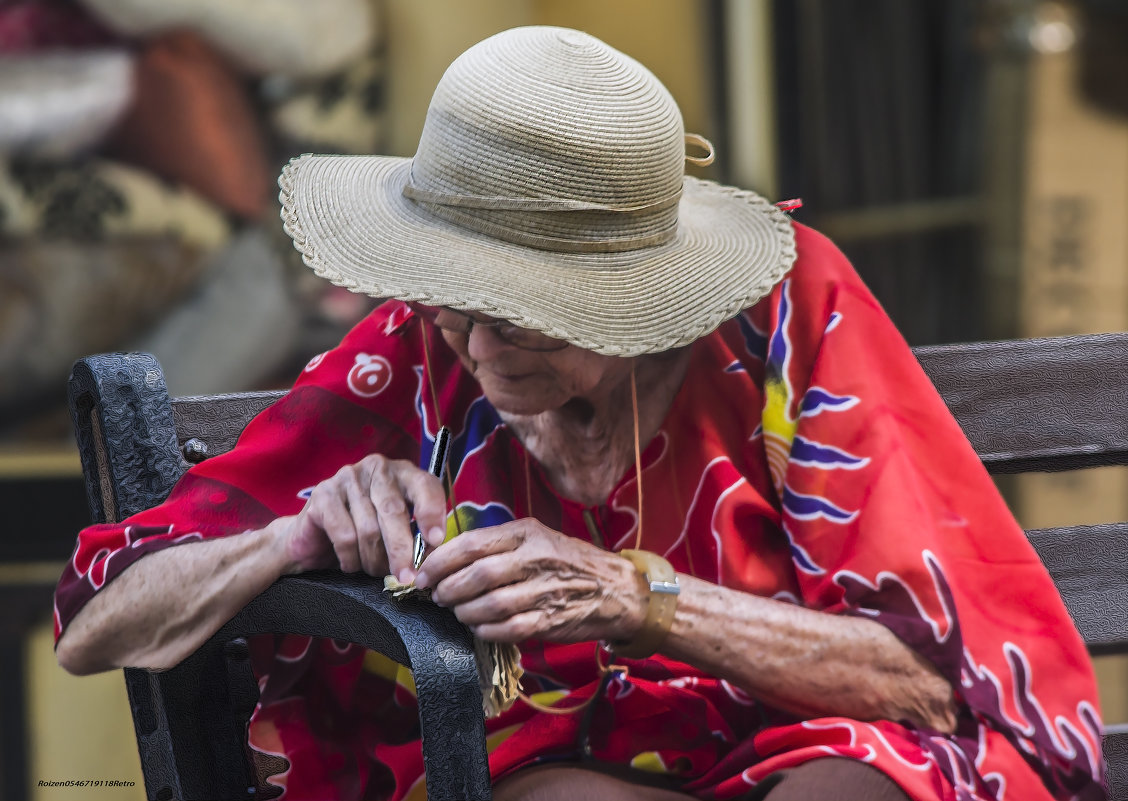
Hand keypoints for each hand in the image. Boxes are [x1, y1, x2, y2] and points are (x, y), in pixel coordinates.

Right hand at [280, 454, 446, 581]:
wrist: (315, 540)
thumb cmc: (365, 535)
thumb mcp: (398, 531)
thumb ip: (417, 536)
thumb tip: (429, 553)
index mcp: (403, 473)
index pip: (425, 486)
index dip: (432, 514)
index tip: (435, 541)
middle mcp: (377, 469)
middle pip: (394, 511)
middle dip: (402, 550)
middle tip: (406, 577)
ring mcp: (348, 478)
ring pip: (369, 528)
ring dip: (373, 559)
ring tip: (374, 570)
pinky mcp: (323, 494)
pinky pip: (345, 535)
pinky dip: (351, 558)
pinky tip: (351, 565)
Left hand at [414, 518, 645, 643]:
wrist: (616, 589)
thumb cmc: (568, 561)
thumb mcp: (536, 538)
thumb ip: (497, 544)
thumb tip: (447, 557)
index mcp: (526, 533)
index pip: (471, 544)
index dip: (439, 561)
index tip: (422, 574)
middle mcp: (535, 558)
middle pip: (476, 576)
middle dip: (447, 589)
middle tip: (436, 596)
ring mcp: (544, 590)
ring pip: (488, 605)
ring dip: (463, 612)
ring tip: (457, 612)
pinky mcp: (549, 620)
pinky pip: (506, 629)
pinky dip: (485, 631)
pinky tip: (479, 627)